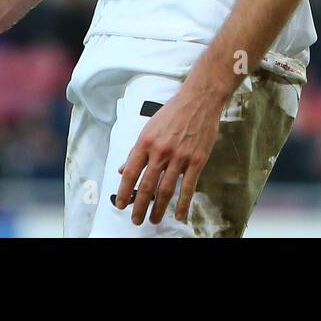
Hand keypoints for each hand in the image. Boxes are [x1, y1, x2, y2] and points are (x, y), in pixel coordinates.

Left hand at [114, 84, 223, 225]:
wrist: (200, 99)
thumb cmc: (173, 112)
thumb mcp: (149, 127)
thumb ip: (136, 150)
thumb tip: (123, 169)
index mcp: (146, 142)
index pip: (131, 172)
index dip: (124, 192)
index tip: (120, 205)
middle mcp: (161, 151)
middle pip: (147, 186)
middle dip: (139, 206)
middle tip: (136, 220)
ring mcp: (180, 157)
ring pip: (166, 190)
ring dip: (158, 209)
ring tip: (153, 220)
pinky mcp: (197, 160)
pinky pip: (188, 187)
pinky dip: (183, 204)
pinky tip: (178, 215)